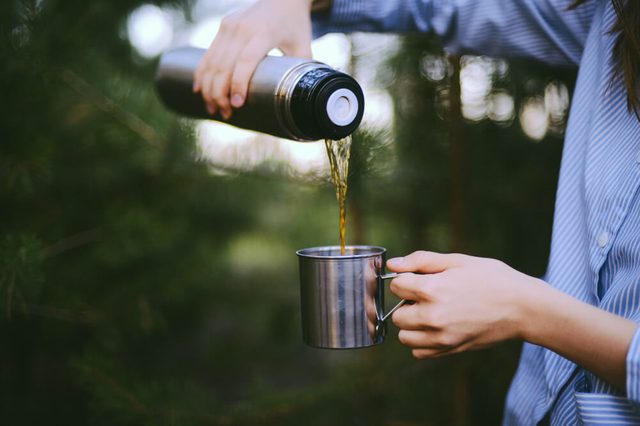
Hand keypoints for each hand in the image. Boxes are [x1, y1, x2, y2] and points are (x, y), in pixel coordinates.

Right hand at [193, 0, 312, 119]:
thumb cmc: (296, 25)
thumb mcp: (303, 46)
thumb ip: (301, 71)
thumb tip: (301, 98)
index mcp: (264, 32)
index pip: (245, 61)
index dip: (238, 84)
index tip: (237, 105)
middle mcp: (243, 28)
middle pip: (224, 65)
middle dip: (220, 93)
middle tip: (225, 114)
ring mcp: (230, 26)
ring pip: (213, 61)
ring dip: (210, 88)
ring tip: (213, 109)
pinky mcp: (223, 26)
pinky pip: (208, 53)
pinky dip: (202, 73)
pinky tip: (200, 90)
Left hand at [387, 251, 541, 358]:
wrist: (523, 307)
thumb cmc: (492, 279)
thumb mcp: (457, 261)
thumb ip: (421, 261)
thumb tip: (393, 265)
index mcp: (432, 290)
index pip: (396, 286)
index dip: (406, 279)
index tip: (421, 278)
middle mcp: (433, 317)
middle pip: (397, 314)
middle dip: (407, 303)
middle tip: (427, 296)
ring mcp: (441, 337)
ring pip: (404, 336)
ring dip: (411, 324)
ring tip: (431, 312)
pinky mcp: (450, 350)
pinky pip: (419, 352)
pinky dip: (421, 341)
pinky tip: (436, 327)